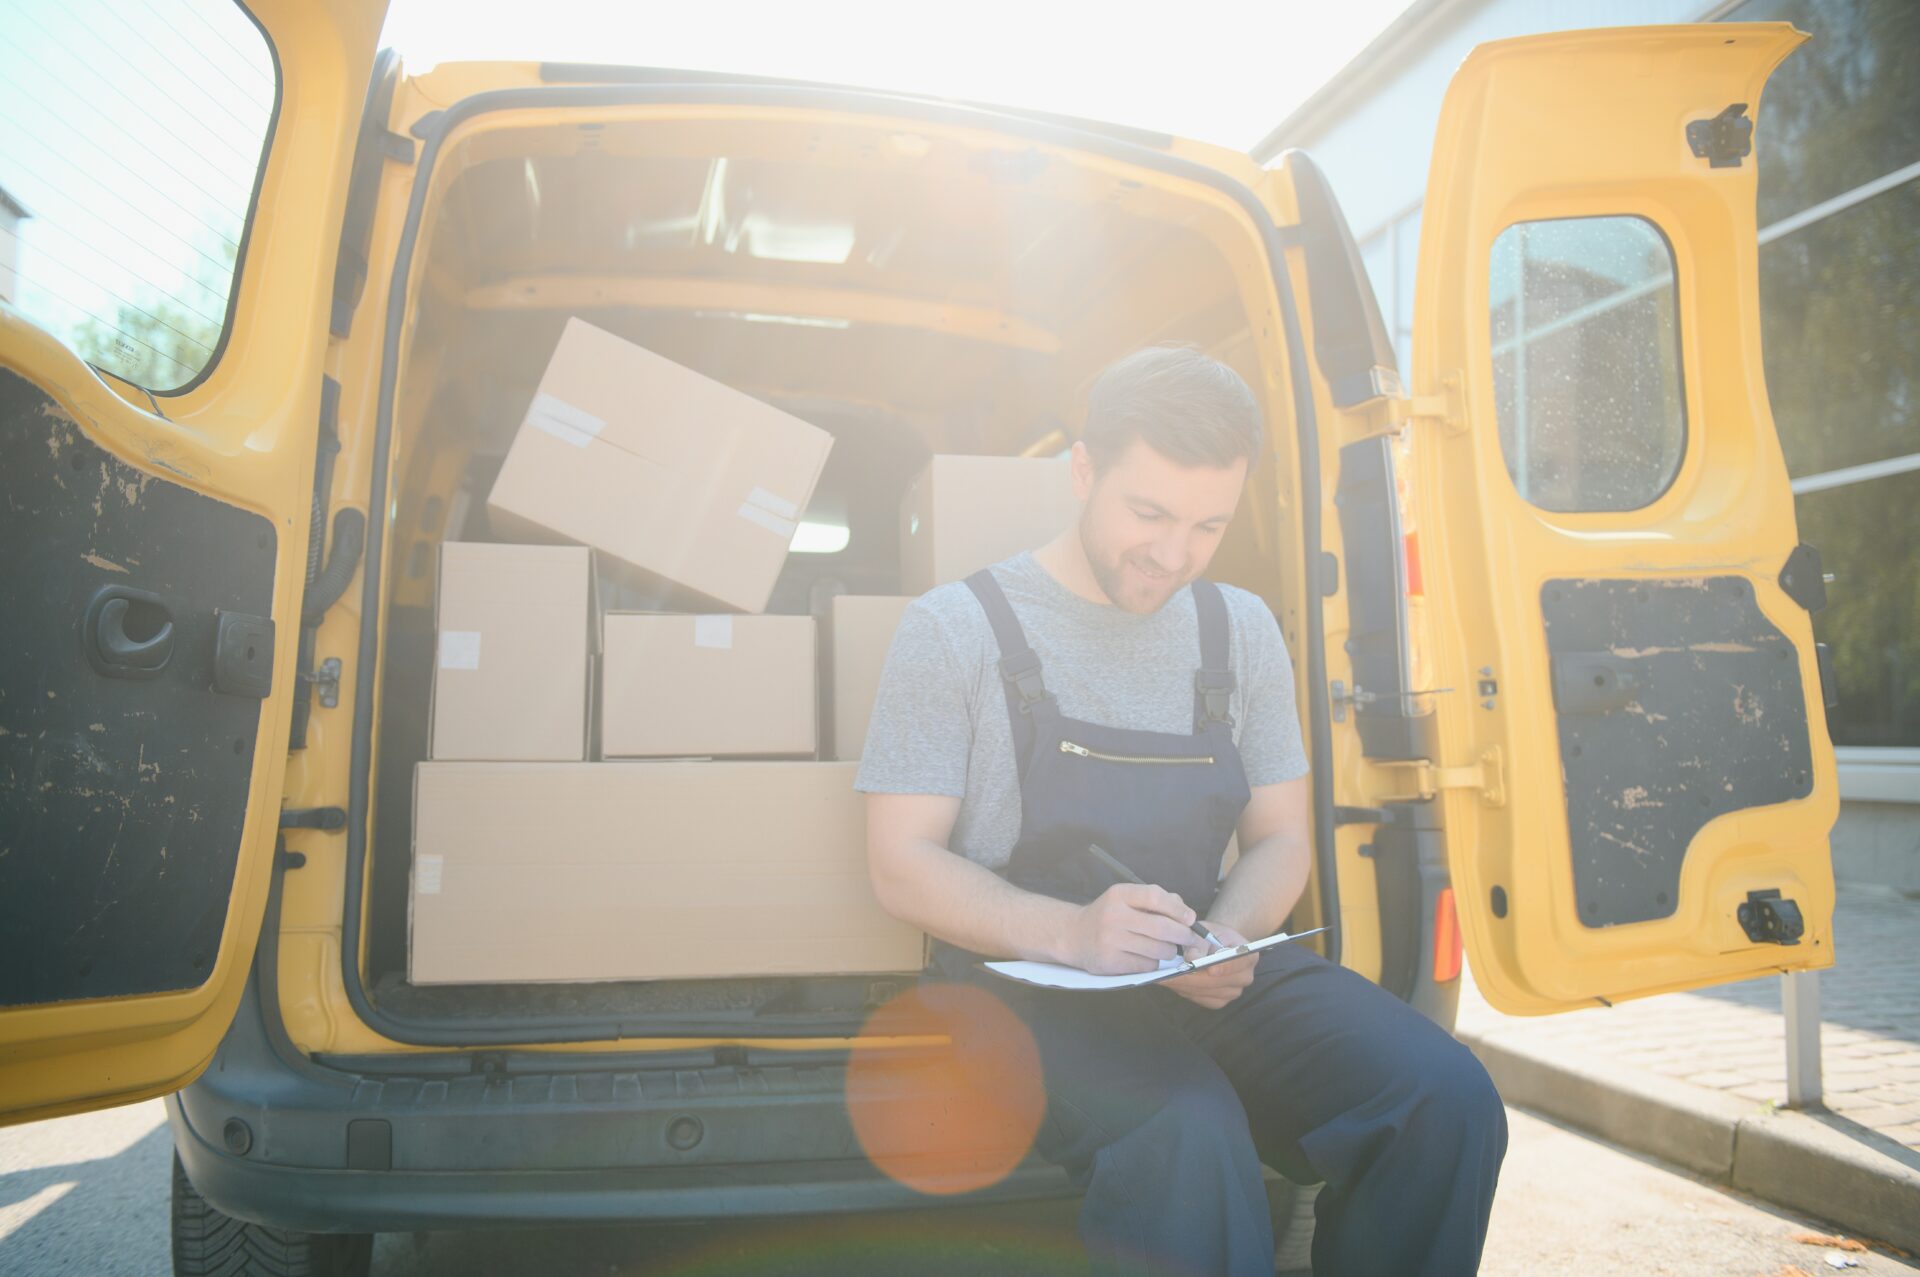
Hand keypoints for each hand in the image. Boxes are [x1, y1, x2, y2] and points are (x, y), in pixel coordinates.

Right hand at [1067, 884, 1203, 974]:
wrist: (1074, 936)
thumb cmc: (1109, 915)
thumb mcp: (1126, 899)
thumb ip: (1156, 901)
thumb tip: (1187, 915)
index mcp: (1119, 894)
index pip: (1155, 897)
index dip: (1177, 909)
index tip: (1190, 919)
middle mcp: (1113, 916)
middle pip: (1161, 927)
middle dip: (1183, 935)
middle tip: (1191, 940)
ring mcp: (1111, 940)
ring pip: (1158, 950)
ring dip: (1170, 951)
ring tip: (1167, 949)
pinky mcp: (1110, 962)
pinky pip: (1147, 965)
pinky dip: (1154, 963)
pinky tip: (1147, 957)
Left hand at [1161, 922, 1255, 1009]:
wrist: (1218, 946)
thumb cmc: (1213, 936)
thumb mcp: (1206, 932)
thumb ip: (1199, 944)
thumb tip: (1191, 959)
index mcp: (1249, 955)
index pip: (1239, 962)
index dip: (1225, 966)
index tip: (1210, 968)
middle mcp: (1245, 977)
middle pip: (1219, 981)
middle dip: (1194, 977)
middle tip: (1172, 973)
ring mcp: (1234, 992)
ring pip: (1207, 991)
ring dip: (1186, 985)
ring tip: (1167, 976)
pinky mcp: (1221, 1002)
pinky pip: (1202, 999)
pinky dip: (1187, 991)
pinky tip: (1174, 982)